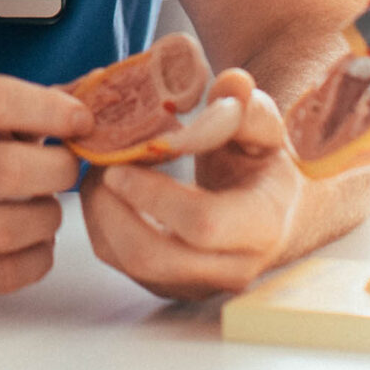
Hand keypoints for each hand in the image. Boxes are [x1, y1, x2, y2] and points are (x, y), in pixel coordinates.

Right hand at [0, 74, 92, 293]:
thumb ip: (43, 101)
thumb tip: (103, 88)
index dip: (49, 109)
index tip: (83, 120)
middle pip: (5, 169)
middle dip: (57, 169)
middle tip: (70, 168)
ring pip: (4, 228)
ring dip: (47, 217)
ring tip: (48, 207)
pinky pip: (5, 274)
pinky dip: (38, 257)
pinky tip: (37, 239)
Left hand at [79, 67, 305, 300]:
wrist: (269, 209)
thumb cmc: (263, 164)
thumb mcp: (265, 132)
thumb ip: (250, 109)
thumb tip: (233, 84)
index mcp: (260, 225)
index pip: (201, 224)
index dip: (154, 194)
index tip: (122, 164)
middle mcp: (229, 268)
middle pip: (152, 255)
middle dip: (111, 208)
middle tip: (100, 163)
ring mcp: (197, 284)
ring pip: (128, 263)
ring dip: (101, 214)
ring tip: (102, 168)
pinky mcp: (169, 285)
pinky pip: (119, 263)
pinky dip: (102, 224)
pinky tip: (108, 189)